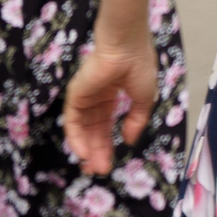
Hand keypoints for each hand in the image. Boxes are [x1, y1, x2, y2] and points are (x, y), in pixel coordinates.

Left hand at [63, 34, 158, 174]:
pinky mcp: (75, 95)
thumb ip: (136, 120)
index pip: (106, 124)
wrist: (126, 45)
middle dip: (97, 150)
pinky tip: (83, 153)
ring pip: (82, 129)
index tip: (110, 163)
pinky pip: (72, 121)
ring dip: (87, 149)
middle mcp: (96, 97)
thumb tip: (128, 141)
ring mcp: (84, 97)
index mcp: (113, 94)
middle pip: (94, 130)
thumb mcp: (143, 98)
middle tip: (99, 170)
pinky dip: (76, 138)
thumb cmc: (138, 65)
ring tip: (92, 167)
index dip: (108, 144)